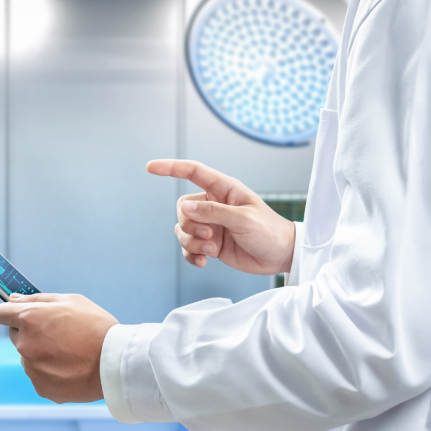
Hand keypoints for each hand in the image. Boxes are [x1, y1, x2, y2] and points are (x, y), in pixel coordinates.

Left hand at [0, 293, 118, 403]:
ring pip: (29, 357)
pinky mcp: (40, 387)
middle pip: (16, 336)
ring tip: (70, 354)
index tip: (19, 316)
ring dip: (42, 355)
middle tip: (59, 335)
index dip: (10, 313)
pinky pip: (39, 376)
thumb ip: (37, 299)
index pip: (0, 313)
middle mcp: (25, 344)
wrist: (116, 364)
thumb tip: (13, 299)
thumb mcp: (71, 301)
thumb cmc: (96, 327)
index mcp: (29, 319)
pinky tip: (70, 369)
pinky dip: (51, 373)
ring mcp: (31, 368)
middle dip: (31, 334)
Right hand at [146, 159, 295, 274]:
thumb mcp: (242, 218)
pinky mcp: (210, 243)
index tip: (150, 168)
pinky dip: (192, 255)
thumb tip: (184, 208)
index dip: (170, 168)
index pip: (193, 172)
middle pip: (183, 208)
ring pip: (183, 229)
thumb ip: (212, 212)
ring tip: (213, 250)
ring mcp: (211, 225)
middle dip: (190, 225)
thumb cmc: (268, 231)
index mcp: (224, 189)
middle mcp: (214, 205)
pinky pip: (188, 247)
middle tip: (211, 235)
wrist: (280, 256)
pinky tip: (203, 262)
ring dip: (193, 242)